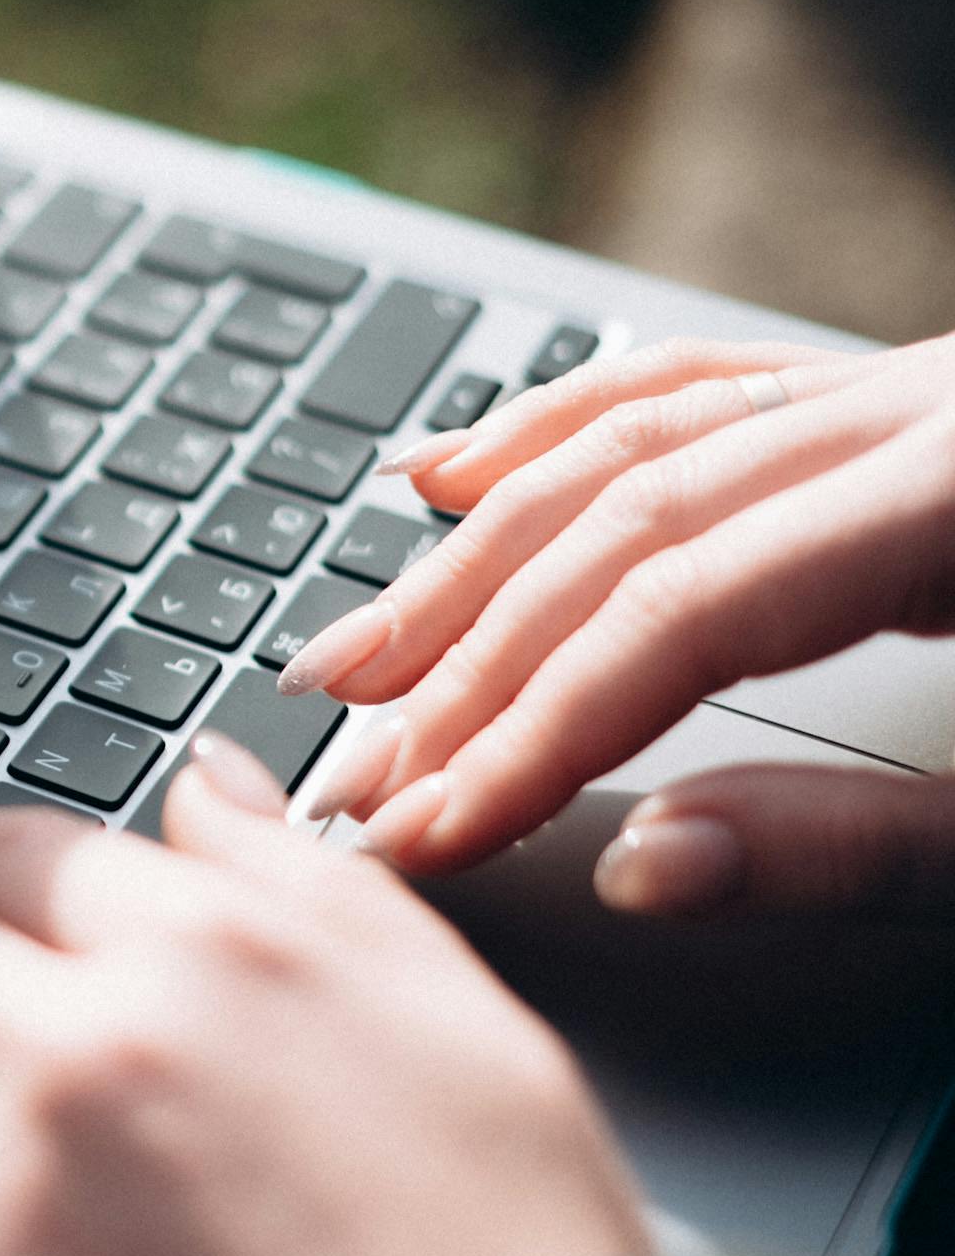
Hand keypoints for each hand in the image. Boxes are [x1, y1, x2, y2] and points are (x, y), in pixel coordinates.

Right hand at [272, 333, 954, 911]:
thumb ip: (862, 849)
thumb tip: (640, 866)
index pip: (678, 612)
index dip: (533, 727)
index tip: (430, 825)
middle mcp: (918, 415)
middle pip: (620, 526)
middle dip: (465, 665)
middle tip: (356, 772)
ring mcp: (898, 398)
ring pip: (625, 448)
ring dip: (470, 558)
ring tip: (358, 656)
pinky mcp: (893, 411)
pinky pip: (686, 389)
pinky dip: (554, 429)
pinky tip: (453, 473)